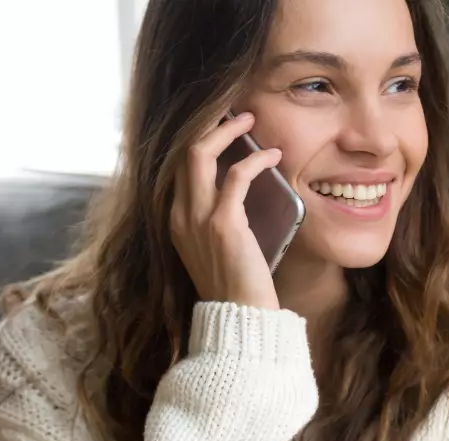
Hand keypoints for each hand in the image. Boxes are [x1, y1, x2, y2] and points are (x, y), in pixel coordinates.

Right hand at [169, 111, 281, 309]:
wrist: (239, 320)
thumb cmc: (234, 287)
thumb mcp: (213, 248)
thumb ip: (214, 219)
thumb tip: (235, 189)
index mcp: (175, 220)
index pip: (177, 166)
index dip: (198, 139)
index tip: (220, 124)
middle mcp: (179, 215)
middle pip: (182, 151)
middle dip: (207, 123)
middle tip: (236, 112)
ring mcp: (197, 219)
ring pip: (200, 153)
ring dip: (227, 129)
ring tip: (251, 119)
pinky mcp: (223, 224)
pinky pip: (237, 176)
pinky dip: (256, 160)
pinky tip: (273, 156)